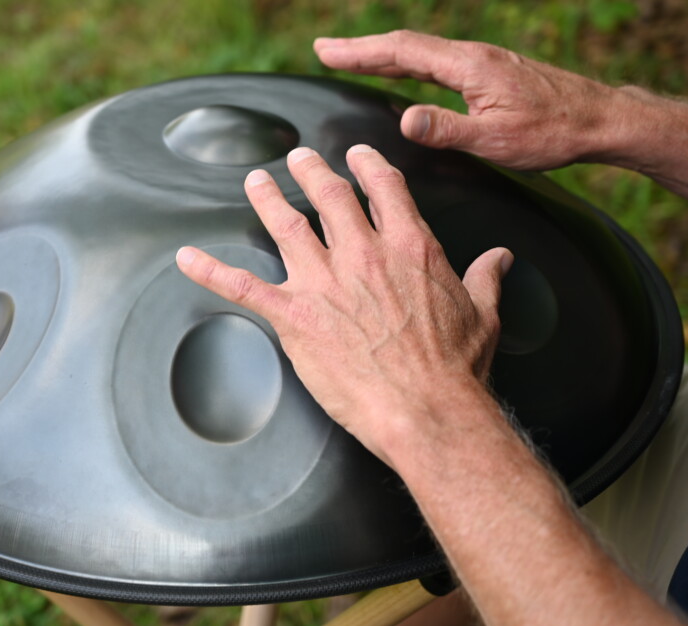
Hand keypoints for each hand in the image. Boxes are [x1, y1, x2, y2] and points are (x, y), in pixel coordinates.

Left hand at [176, 145, 511, 462]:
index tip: (358, 155)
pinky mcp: (293, 316)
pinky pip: (241, 286)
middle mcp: (361, 253)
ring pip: (285, 225)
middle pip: (329, 196)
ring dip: (266, 197)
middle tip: (298, 157)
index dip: (368, 165)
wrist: (426, 408)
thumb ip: (486, 277)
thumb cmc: (456, 367)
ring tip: (255, 180)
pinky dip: (209, 270)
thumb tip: (502, 257)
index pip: (384, 188)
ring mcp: (323, 282)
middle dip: (312, 171)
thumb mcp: (484, 313)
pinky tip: (186, 257)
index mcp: (408, 246)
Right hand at [314, 30, 620, 170]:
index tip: (326, 51)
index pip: (402, 52)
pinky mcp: (489, 73)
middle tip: (325, 50)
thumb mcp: (495, 139)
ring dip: (383, 55)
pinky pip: (437, 63)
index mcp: (468, 67)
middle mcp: (472, 57)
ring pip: (421, 53)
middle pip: (406, 46)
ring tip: (353, 59)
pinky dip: (408, 65)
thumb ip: (446, 128)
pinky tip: (403, 75)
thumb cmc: (552, 132)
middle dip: (362, 48)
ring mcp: (482, 63)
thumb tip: (403, 118)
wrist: (599, 119)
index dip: (359, 51)